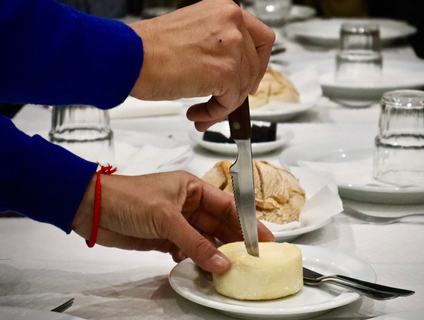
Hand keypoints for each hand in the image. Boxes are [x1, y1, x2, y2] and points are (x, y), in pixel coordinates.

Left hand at [72, 171, 273, 272]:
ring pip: (204, 240)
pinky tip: (197, 265)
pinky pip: (187, 250)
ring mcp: (176, 222)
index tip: (263, 237)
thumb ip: (195, 242)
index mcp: (192, 188)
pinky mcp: (164, 238)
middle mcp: (187, 204)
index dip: (247, 222)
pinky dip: (192, 259)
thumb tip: (220, 261)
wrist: (93, 210)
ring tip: (225, 267)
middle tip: (250, 257)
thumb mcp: (166, 218)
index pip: (227, 205)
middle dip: (232, 241)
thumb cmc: (128, 198)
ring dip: (212, 253)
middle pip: (218, 224)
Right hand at [128, 0, 273, 130]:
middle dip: (239, 90)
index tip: (249, 78)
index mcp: (225, 9)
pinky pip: (231, 101)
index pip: (262, 39)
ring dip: (224, 105)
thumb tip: (235, 71)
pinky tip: (199, 113)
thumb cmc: (151, 48)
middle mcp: (232, 22)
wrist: (130, 57)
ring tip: (203, 111)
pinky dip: (216, 112)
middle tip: (223, 101)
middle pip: (255, 67)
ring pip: (244, 87)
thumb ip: (220, 46)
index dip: (258, 63)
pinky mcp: (226, 71)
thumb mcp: (195, 34)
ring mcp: (232, 46)